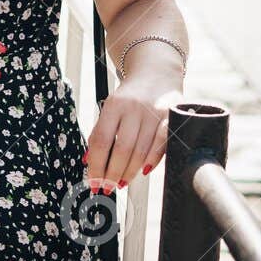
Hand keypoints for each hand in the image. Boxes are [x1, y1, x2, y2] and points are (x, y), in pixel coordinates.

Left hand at [83, 76, 176, 194]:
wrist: (156, 73)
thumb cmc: (129, 97)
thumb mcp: (111, 108)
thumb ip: (100, 133)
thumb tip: (88, 162)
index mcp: (114, 105)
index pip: (102, 141)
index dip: (97, 165)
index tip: (93, 181)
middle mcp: (134, 108)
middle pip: (122, 149)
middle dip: (112, 173)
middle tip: (107, 187)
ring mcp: (154, 112)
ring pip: (141, 151)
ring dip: (130, 172)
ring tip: (121, 182)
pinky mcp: (171, 116)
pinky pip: (162, 144)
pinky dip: (152, 161)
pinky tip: (143, 171)